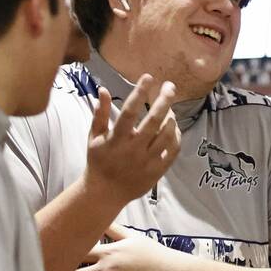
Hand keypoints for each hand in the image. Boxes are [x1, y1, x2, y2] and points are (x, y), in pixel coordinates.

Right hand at [83, 75, 179, 205]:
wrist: (105, 193)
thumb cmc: (98, 161)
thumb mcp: (94, 137)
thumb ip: (100, 114)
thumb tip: (104, 89)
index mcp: (116, 139)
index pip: (130, 111)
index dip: (139, 92)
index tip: (148, 77)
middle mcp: (133, 149)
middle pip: (154, 120)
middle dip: (164, 100)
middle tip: (170, 86)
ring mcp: (147, 161)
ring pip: (166, 135)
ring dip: (171, 118)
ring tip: (170, 107)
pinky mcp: (156, 171)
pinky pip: (172, 151)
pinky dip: (176, 137)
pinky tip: (173, 127)